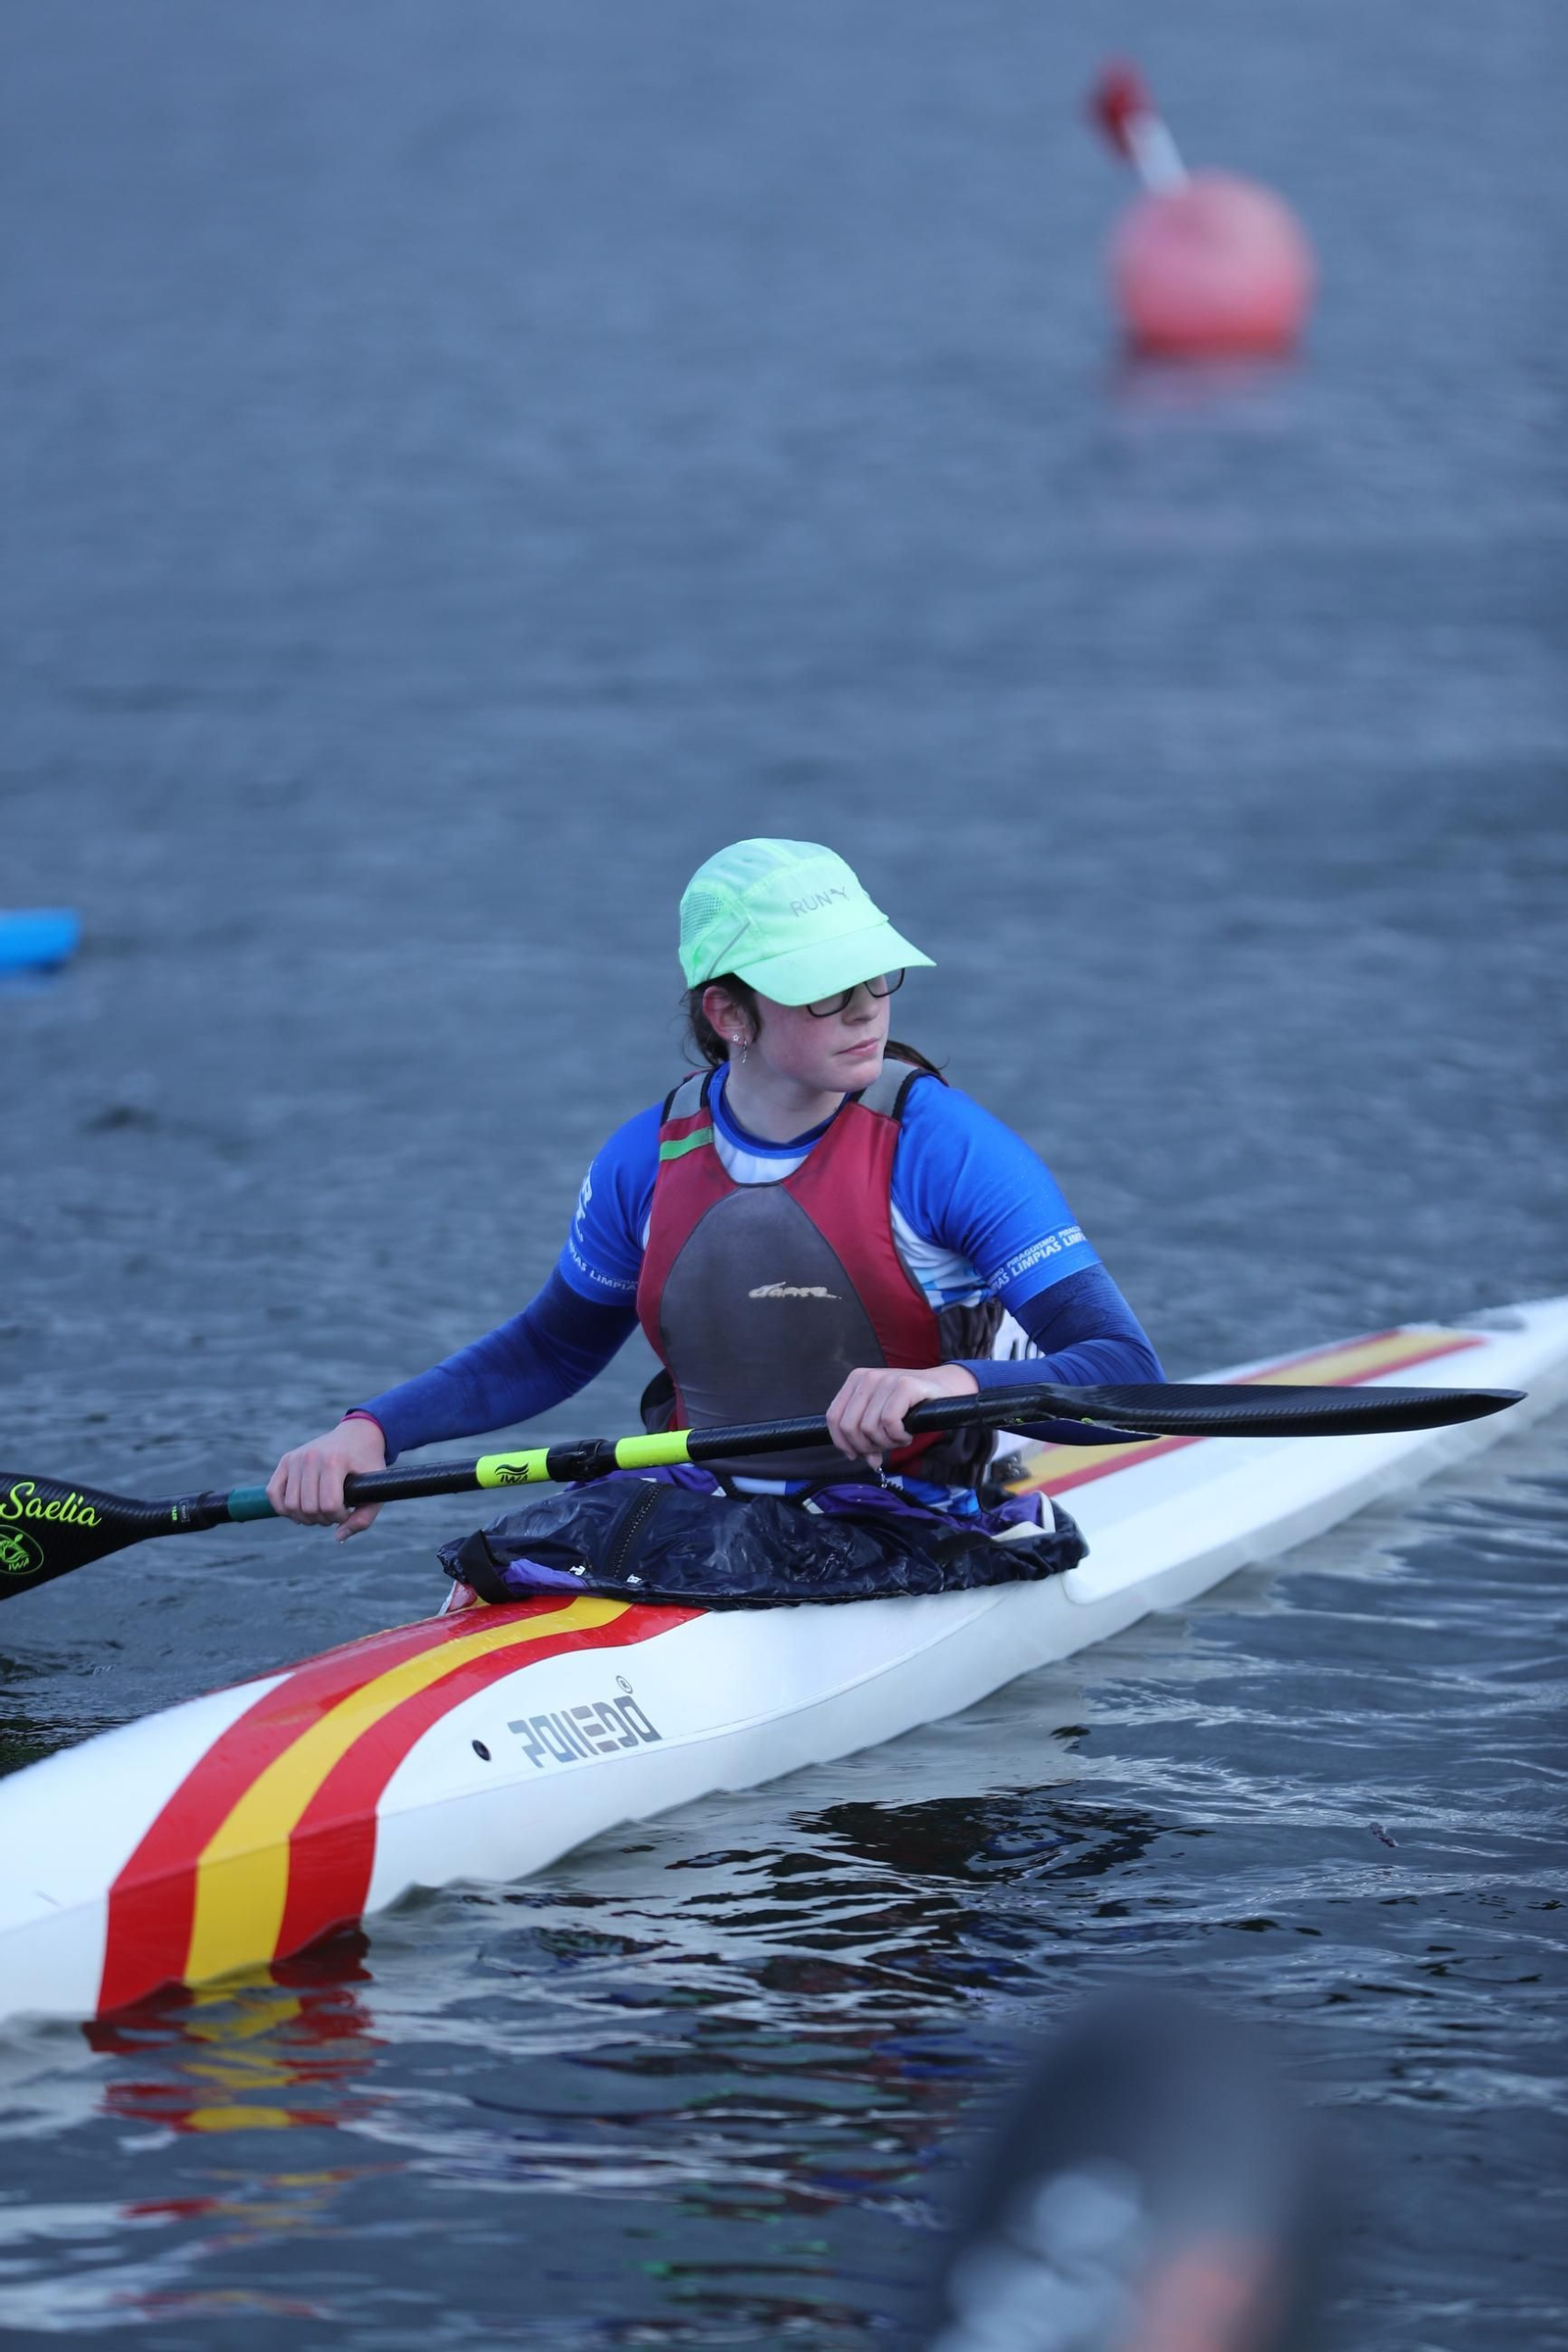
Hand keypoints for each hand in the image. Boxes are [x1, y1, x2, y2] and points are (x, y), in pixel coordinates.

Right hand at [267, 1417, 387, 1540]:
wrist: (357, 1434)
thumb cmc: (367, 1463)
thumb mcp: (375, 1488)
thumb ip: (364, 1517)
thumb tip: (338, 1537)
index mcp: (334, 1461)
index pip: (329, 1505)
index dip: (339, 1517)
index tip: (347, 1512)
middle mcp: (311, 1458)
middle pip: (308, 1508)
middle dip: (323, 1519)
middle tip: (334, 1513)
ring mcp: (296, 1458)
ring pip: (289, 1505)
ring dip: (304, 1517)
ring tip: (320, 1511)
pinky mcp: (286, 1460)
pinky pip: (273, 1493)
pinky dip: (283, 1508)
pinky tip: (300, 1510)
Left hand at [825, 1363, 978, 1465]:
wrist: (943, 1388)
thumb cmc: (910, 1405)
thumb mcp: (880, 1416)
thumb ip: (866, 1436)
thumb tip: (863, 1460)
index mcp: (855, 1381)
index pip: (834, 1418)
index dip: (843, 1443)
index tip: (857, 1454)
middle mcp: (867, 1378)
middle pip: (849, 1426)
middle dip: (867, 1446)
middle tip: (885, 1447)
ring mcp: (885, 1379)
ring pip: (869, 1428)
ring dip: (887, 1443)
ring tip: (900, 1438)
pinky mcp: (905, 1385)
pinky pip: (890, 1422)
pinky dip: (899, 1437)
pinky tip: (907, 1434)